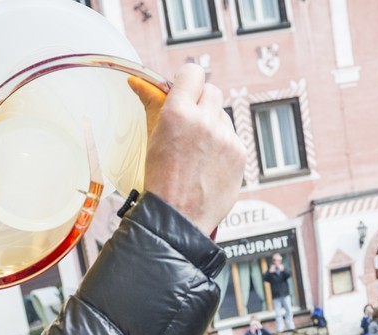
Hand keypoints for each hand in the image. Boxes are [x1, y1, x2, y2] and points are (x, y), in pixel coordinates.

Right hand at [132, 64, 244, 232]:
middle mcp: (205, 121)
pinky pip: (233, 137)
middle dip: (201, 102)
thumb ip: (151, 105)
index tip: (185, 91)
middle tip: (190, 123)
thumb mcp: (151, 138)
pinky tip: (209, 163)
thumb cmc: (160, 181)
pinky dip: (223, 146)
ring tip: (197, 151)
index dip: (188, 81)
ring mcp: (226, 138)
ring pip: (223, 115)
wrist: (177, 219)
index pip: (193, 72)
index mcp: (178, 112)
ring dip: (213, 125)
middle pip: (212, 90)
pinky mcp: (240, 154)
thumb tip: (138, 83)